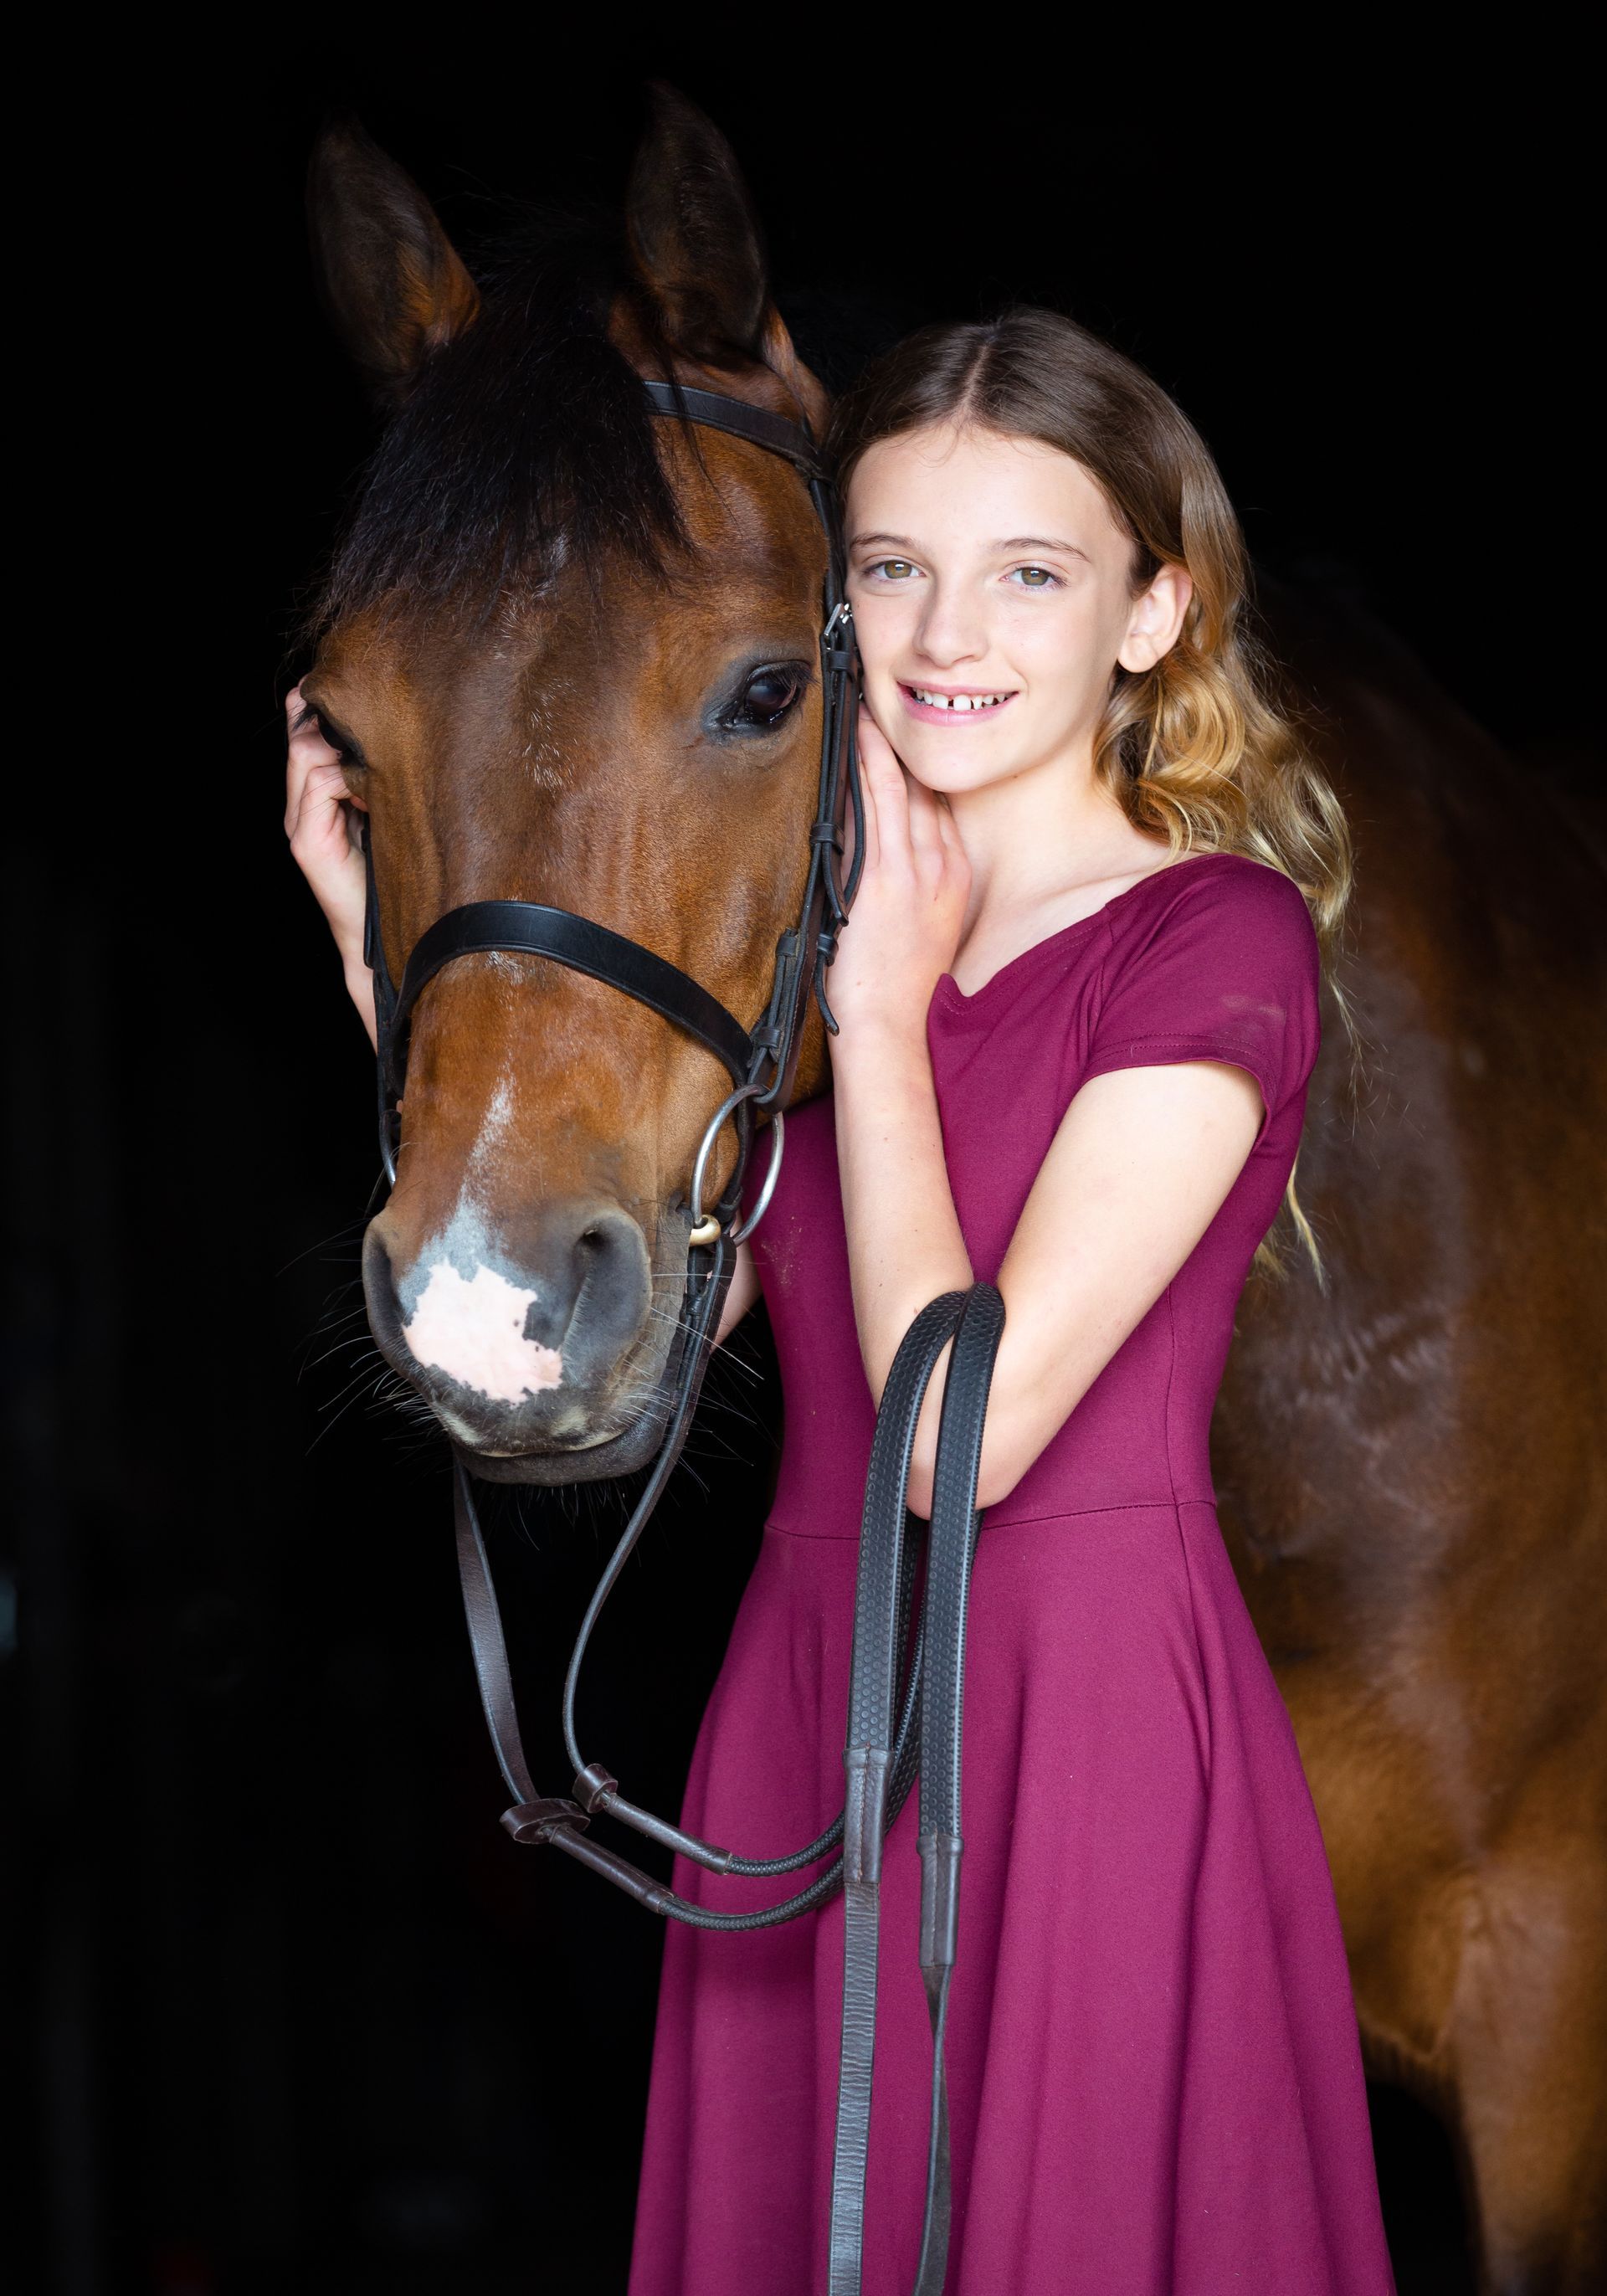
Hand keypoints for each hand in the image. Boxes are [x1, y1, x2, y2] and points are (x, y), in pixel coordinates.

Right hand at [284, 683, 377, 1046]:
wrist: (380, 936)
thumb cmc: (393, 875)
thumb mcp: (390, 815)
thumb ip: (381, 780)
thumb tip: (402, 736)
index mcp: (317, 794)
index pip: (306, 730)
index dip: (322, 704)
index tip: (357, 684)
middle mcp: (300, 803)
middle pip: (302, 733)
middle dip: (330, 714)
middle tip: (371, 706)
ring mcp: (298, 822)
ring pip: (308, 752)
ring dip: (345, 748)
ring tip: (380, 762)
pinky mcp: (306, 841)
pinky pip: (320, 784)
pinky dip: (349, 777)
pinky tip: (375, 791)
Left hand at [832, 704, 970, 1045]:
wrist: (888, 1025)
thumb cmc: (899, 985)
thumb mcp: (926, 927)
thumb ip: (917, 886)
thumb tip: (893, 854)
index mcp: (955, 878)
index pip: (941, 807)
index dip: (924, 767)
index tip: (910, 736)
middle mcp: (941, 868)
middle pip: (925, 790)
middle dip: (906, 745)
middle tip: (884, 702)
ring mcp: (912, 872)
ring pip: (899, 790)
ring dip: (880, 745)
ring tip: (866, 707)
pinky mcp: (882, 879)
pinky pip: (873, 810)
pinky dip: (864, 773)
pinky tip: (854, 746)